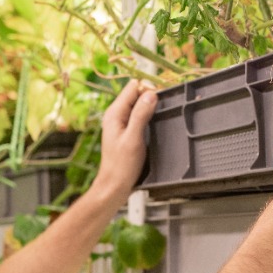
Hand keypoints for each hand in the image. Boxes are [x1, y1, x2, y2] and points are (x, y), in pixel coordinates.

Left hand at [94, 80, 157, 198]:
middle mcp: (115, 115)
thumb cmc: (122, 166)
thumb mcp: (134, 139)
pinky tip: (151, 128)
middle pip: (136, 94)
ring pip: (138, 105)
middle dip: (149, 99)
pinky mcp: (125, 131)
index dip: (148, 90)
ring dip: (148, 109)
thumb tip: (151, 94)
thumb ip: (141, 115)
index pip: (133, 87)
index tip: (158, 102)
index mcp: (114, 113)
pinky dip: (146, 118)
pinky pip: (137, 116)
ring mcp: (119, 123)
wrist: (114, 186)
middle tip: (158, 114)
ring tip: (155, 122)